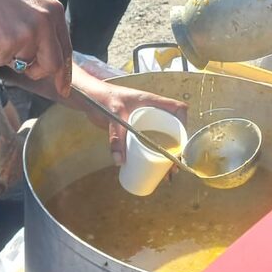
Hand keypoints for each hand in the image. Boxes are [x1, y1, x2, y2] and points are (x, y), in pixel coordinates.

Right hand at [0, 0, 72, 95]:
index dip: (64, 72)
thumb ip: (43, 26)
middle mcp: (45, 21)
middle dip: (38, 72)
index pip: (66, 49)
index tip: (64, 87)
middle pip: (53, 64)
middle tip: (28, 72)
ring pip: (24, 65)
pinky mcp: (8, 42)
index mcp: (54, 11)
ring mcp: (28, 32)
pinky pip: (3, 62)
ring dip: (10, 57)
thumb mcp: (29, 4)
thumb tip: (49, 55)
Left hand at [71, 74, 187, 166]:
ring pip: (161, 137)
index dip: (184, 123)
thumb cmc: (103, 98)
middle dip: (177, 148)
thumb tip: (119, 161)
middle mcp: (151, 111)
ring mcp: (143, 120)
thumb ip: (116, 137)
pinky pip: (148, 141)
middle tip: (174, 167)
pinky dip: (151, 154)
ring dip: (166, 154)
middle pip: (172, 128)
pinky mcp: (134, 129)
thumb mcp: (113, 116)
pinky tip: (151, 167)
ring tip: (166, 173)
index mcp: (152, 102)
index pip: (178, 109)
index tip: (182, 141)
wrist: (87, 98)